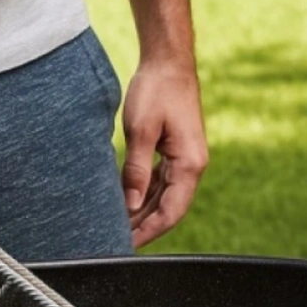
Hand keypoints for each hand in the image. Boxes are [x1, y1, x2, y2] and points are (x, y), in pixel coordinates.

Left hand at [121, 57, 207, 246]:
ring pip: (163, 198)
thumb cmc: (156, 91)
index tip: (125, 245)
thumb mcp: (141, 131)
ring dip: (142, 213)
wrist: (168, 62)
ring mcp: (185, 160)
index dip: (148, 232)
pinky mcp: (175, 153)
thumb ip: (136, 170)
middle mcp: (192, 166)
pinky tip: (125, 203)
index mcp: (190, 165)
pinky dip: (143, 195)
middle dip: (143, 227)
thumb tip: (129, 205)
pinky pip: (160, 183)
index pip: (171, 212)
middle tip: (115, 241)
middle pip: (168, 209)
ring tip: (116, 226)